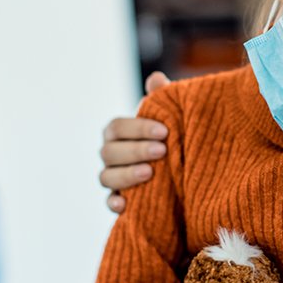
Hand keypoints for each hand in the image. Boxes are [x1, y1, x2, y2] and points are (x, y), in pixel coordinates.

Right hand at [99, 72, 172, 212]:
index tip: (165, 131)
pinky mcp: (118, 200)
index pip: (118, 127)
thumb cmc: (168, 138)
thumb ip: (161, 99)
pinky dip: (113, 203)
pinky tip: (126, 204)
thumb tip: (156, 78)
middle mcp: (110, 154)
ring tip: (150, 172)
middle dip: (135, 150)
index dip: (138, 128)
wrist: (176, 169)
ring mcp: (112, 178)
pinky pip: (108, 203)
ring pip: (106, 177)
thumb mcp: (168, 118)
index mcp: (117, 132)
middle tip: (162, 150)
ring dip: (126, 175)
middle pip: (109, 152)